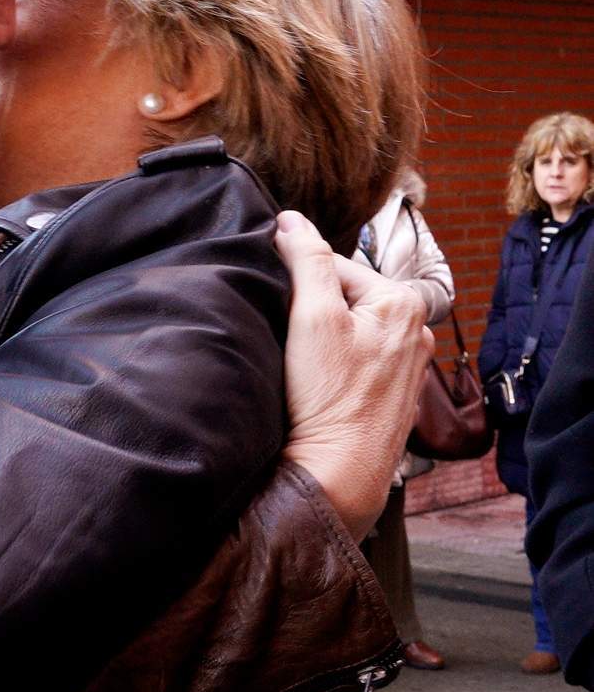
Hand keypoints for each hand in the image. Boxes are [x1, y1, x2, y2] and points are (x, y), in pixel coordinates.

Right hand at [274, 209, 433, 541]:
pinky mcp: (394, 392)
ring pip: (349, 327)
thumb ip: (306, 260)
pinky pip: (356, 358)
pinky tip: (318, 383)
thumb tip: (289, 219)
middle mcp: (416, 330)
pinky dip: (334, 363)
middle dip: (311, 309)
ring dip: (321, 336)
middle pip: (343, 296)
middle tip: (288, 339)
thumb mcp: (311, 316)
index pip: (333, 265)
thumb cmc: (329, 397)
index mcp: (403, 302)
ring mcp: (408, 364)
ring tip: (301, 363)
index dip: (296, 282)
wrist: (340, 472)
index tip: (275, 307)